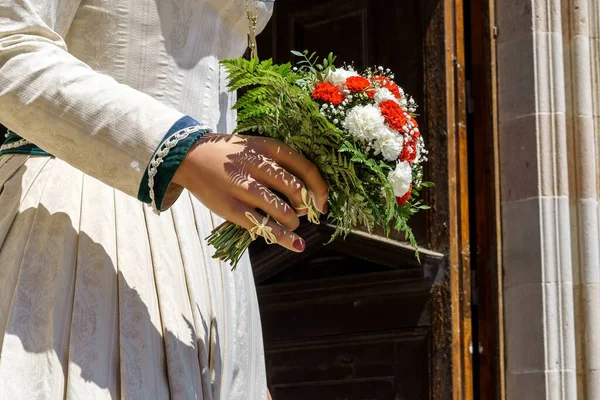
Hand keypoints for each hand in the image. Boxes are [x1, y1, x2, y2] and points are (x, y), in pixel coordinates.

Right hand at [173, 134, 328, 251]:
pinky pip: (264, 225)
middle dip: (306, 206)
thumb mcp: (257, 148)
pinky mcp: (231, 207)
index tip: (323, 203)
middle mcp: (258, 165)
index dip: (320, 189)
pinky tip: (296, 245)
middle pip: (297, 190)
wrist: (191, 157)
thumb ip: (280, 164)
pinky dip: (284, 238)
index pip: (306, 169)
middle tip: (303, 212)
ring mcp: (243, 187)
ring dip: (293, 221)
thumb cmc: (231, 156)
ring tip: (290, 222)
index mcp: (269, 147)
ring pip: (283, 210)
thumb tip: (309, 193)